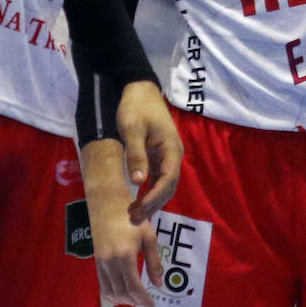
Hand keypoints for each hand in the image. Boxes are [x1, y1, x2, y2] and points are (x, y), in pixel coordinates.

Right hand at [81, 138, 165, 306]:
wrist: (107, 204)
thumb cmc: (133, 218)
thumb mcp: (149, 237)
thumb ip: (154, 262)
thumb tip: (159, 284)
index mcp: (126, 256)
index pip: (134, 288)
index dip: (143, 299)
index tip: (152, 305)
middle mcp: (111, 263)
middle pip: (122, 293)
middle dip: (134, 301)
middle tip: (146, 301)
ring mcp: (101, 263)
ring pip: (111, 291)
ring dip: (123, 299)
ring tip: (135, 298)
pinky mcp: (96, 261)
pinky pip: (102, 285)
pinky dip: (112, 293)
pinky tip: (121, 293)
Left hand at [117, 80, 182, 220]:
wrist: (139, 88)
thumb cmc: (136, 107)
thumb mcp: (132, 129)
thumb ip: (136, 154)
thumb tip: (138, 182)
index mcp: (171, 148)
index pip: (168, 179)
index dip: (155, 197)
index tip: (140, 209)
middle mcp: (173, 154)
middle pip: (169, 185)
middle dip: (154, 203)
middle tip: (134, 218)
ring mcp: (167, 155)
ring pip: (164, 184)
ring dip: (152, 199)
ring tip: (133, 213)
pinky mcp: (159, 155)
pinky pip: (158, 178)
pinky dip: (150, 191)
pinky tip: (137, 200)